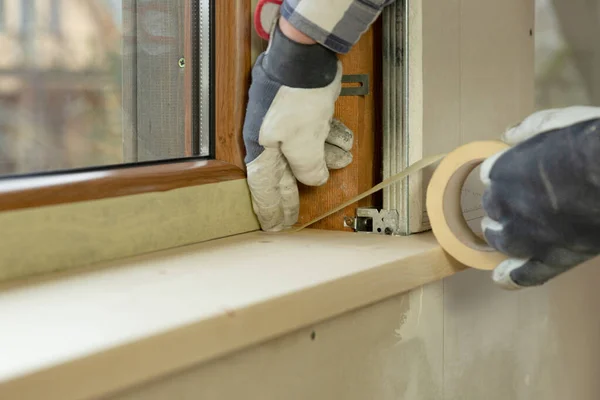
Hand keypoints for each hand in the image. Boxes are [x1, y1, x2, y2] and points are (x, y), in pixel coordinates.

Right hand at [242, 19, 353, 230]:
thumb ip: (307, 168)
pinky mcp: (305, 111)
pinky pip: (318, 132)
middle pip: (284, 174)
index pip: (265, 186)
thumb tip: (314, 181)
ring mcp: (289, 124)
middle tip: (295, 217)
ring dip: (325, 159)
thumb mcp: (302, 142)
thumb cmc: (296, 100)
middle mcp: (272, 138)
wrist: (305, 56)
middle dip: (294, 195)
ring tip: (342, 163)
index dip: (272, 208)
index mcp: (263, 148)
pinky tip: (346, 144)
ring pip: (306, 151)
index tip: (276, 226)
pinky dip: (332, 139)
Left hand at [480, 106, 599, 288]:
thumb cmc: (594, 139)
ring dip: (501, 236)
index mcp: (502, 171)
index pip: (491, 177)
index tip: (519, 176)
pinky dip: (510, 278)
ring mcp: (527, 235)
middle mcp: (505, 204)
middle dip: (504, 205)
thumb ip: (529, 129)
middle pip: (494, 208)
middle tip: (524, 203)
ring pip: (501, 240)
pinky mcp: (553, 257)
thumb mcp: (559, 121)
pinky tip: (500, 279)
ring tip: (508, 234)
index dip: (505, 177)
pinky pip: (525, 274)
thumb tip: (508, 135)